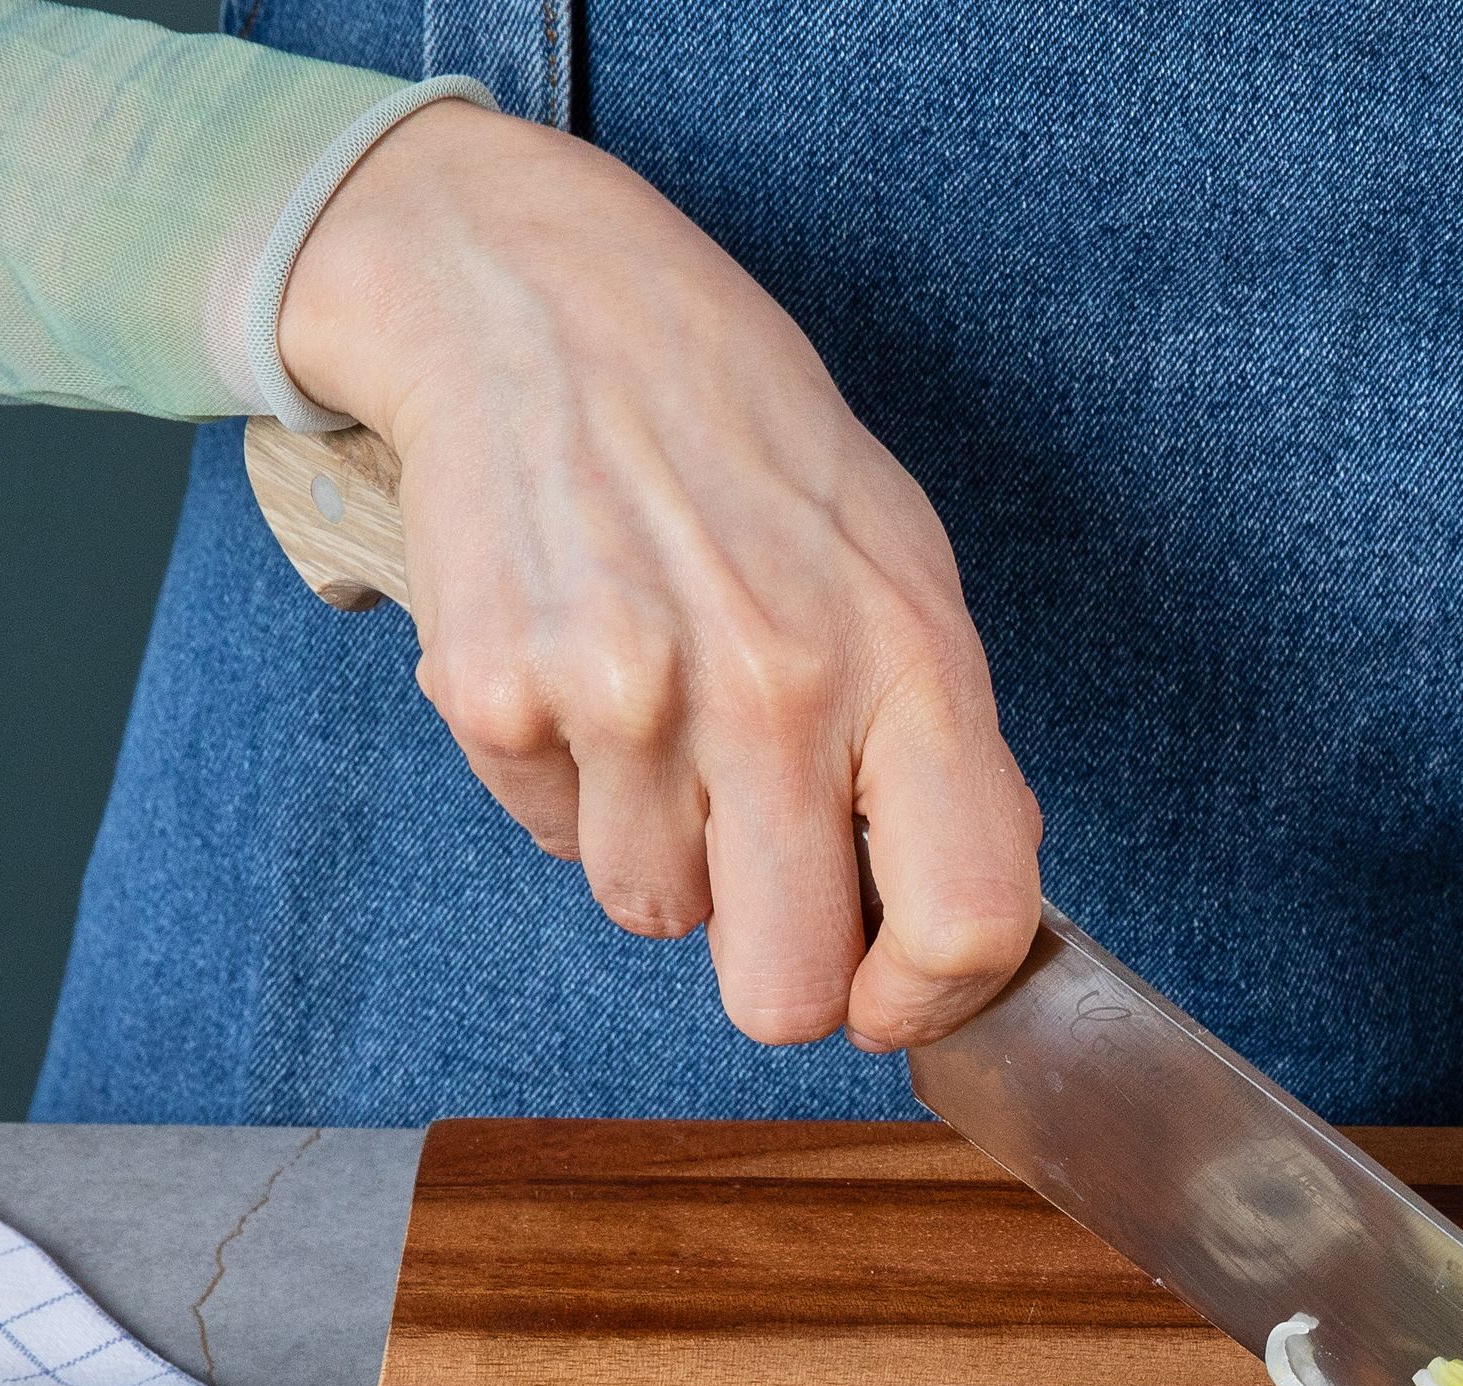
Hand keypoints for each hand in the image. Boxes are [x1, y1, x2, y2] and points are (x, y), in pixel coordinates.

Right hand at [276, 102, 1041, 1050]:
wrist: (545, 306)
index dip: (928, 1003)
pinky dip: (568, 785)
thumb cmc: (743, 447)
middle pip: (783, 993)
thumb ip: (940, 751)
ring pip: (654, 916)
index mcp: (907, 660)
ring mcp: (626, 698)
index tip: (889, 998)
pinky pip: (552, 840)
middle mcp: (775, 689)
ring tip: (663, 710)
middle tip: (762, 870)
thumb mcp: (899, 568)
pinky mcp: (496, 696)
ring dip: (663, 848)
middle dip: (774, 962)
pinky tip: (583, 667)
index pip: (966, 920)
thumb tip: (960, 930)